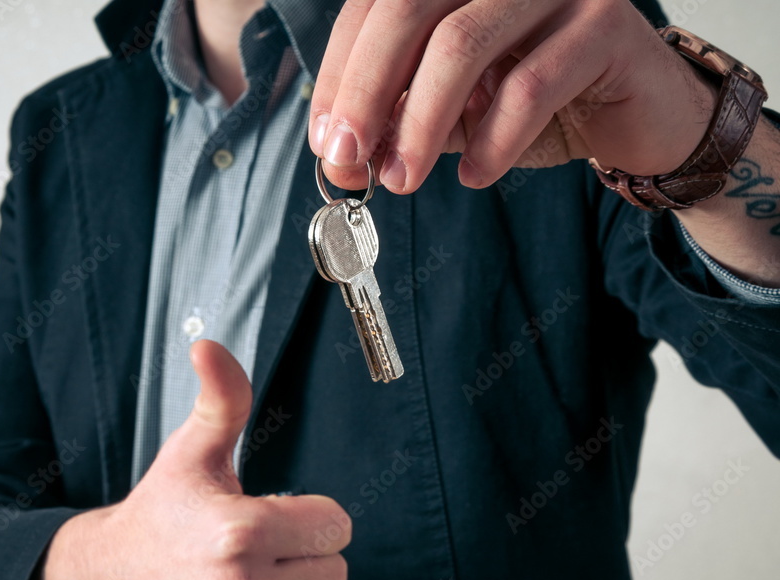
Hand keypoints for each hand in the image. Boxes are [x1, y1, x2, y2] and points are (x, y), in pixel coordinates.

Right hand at [33, 340, 350, 579]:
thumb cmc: (160, 514)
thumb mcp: (192, 452)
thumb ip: (222, 399)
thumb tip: (211, 346)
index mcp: (240, 531)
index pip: (336, 526)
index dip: (312, 515)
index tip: (280, 513)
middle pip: (335, 571)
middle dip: (307, 554)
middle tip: (264, 546)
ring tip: (258, 578)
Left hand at [309, 0, 716, 192]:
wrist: (635, 116)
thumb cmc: (536, 106)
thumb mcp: (451, 114)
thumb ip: (399, 122)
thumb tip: (341, 156)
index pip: (375, 7)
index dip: (339, 74)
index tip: (326, 140)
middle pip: (406, 11)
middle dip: (366, 94)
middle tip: (349, 160)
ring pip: (461, 43)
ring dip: (420, 123)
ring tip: (401, 180)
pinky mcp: (605, 22)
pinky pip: (530, 86)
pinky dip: (491, 141)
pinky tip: (475, 175)